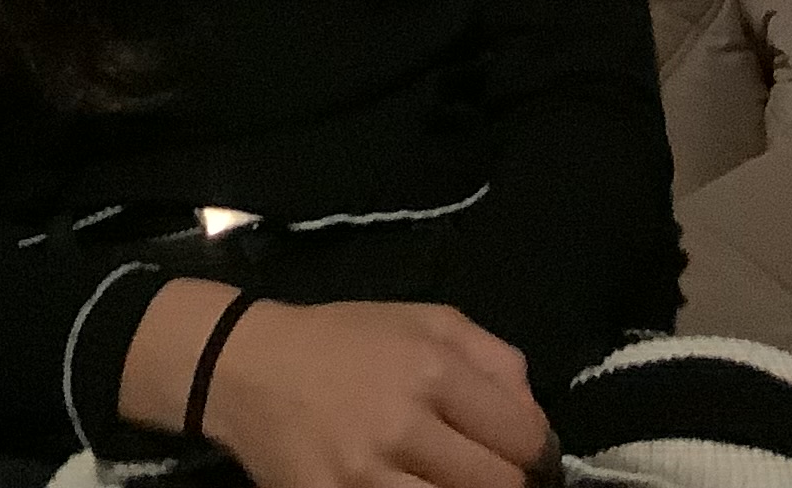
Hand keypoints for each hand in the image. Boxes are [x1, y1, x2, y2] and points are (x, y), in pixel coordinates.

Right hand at [205, 298, 556, 487]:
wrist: (251, 367)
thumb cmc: (349, 340)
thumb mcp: (431, 321)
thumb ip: (496, 361)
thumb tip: (535, 417)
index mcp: (433, 370)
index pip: (523, 438)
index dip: (539, 455)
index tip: (532, 460)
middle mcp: (401, 426)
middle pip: (497, 487)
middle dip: (509, 484)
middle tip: (497, 477)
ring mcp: (363, 477)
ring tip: (456, 482)